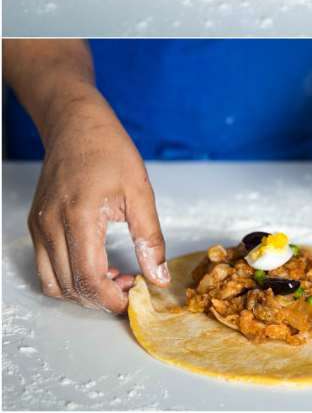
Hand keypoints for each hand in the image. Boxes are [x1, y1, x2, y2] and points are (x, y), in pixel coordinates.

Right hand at [26, 94, 168, 312]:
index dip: (110, 297)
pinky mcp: (36, 226)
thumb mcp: (140, 192)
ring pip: (53, 282)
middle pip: (69, 286)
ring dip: (83, 290)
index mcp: (79, 217)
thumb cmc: (110, 152)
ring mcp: (39, 228)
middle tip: (130, 285)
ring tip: (115, 276)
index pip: (88, 277)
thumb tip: (159, 276)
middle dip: (100, 296)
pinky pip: (47, 266)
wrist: (76, 127)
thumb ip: (149, 238)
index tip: (133, 299)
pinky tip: (98, 263)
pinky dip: (70, 276)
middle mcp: (51, 226)